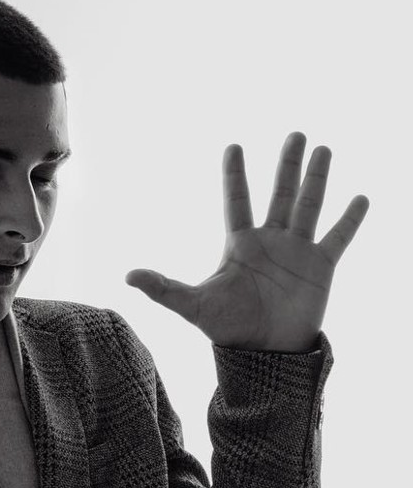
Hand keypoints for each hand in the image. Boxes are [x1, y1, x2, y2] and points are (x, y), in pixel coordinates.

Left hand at [125, 132, 368, 351]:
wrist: (264, 353)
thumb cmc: (228, 329)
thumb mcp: (193, 306)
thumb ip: (163, 289)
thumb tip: (126, 276)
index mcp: (240, 244)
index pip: (237, 200)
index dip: (235, 174)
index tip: (234, 145)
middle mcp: (270, 241)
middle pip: (280, 194)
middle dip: (287, 165)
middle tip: (296, 134)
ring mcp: (297, 252)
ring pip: (310, 206)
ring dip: (317, 178)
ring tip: (324, 148)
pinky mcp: (321, 267)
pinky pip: (338, 237)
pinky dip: (350, 219)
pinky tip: (361, 197)